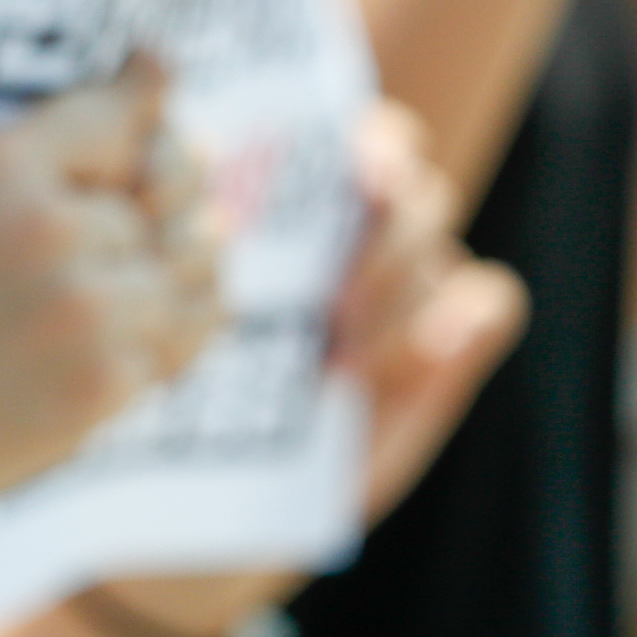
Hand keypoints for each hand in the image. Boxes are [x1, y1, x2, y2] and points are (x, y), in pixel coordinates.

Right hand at [0, 66, 223, 571]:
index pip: (113, 114)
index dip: (147, 93)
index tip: (158, 75)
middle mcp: (51, 227)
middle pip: (157, 194)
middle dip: (152, 200)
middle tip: (166, 190)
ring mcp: (84, 310)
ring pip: (181, 267)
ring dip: (174, 268)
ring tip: (176, 262)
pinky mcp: (101, 387)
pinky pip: (179, 340)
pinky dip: (178, 330)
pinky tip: (163, 327)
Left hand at [83, 105, 527, 636]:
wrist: (193, 519)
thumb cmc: (164, 402)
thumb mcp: (147, 323)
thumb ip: (159, 242)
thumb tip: (157, 116)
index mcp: (284, 216)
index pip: (347, 135)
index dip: (358, 137)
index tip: (343, 173)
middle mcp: (349, 239)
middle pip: (403, 177)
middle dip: (380, 219)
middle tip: (332, 295)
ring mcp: (402, 292)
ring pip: (437, 231)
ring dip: (400, 275)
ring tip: (342, 346)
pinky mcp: (443, 353)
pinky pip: (489, 300)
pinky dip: (465, 312)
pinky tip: (420, 351)